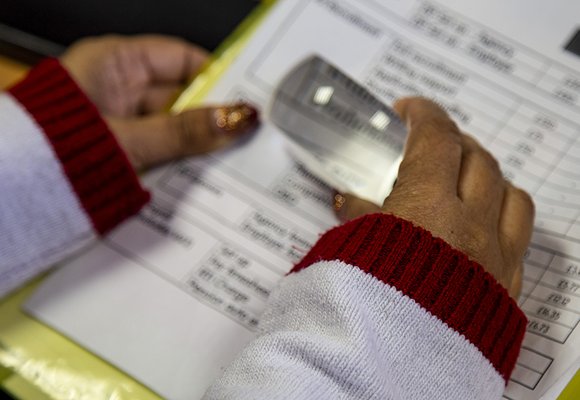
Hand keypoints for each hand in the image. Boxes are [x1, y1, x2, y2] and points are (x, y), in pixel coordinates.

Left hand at [61, 35, 257, 169]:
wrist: (15, 197)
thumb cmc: (53, 154)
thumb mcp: (128, 140)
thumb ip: (183, 131)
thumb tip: (234, 118)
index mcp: (114, 63)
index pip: (181, 58)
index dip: (216, 75)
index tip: (246, 96)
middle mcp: (119, 86)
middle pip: (181, 95)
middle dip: (212, 117)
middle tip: (245, 135)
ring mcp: (120, 117)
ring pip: (173, 124)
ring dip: (197, 142)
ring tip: (227, 156)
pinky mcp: (121, 146)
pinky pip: (161, 146)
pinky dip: (179, 159)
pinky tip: (200, 171)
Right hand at [334, 97, 533, 297]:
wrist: (381, 372)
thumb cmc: (357, 310)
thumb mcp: (344, 250)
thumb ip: (353, 218)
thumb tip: (349, 200)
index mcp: (426, 209)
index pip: (436, 138)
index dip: (423, 114)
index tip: (410, 110)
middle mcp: (469, 228)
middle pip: (478, 159)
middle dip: (454, 142)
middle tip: (432, 144)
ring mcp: (494, 261)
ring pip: (513, 196)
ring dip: (490, 177)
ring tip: (467, 180)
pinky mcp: (503, 293)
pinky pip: (518, 241)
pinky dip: (500, 221)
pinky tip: (480, 228)